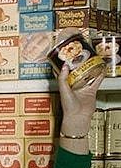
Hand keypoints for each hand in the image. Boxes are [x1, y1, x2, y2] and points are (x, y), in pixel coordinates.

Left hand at [55, 28, 103, 147]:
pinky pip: (97, 79)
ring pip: (88, 72)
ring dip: (91, 65)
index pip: (64, 69)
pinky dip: (101, 73)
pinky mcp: (92, 89)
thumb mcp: (63, 90)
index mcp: (65, 83)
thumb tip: (64, 66)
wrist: (78, 117)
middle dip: (80, 61)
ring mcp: (83, 85)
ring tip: (93, 55)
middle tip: (83, 50)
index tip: (66, 52)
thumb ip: (63, 78)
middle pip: (77, 69)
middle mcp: (74, 83)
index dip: (65, 61)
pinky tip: (103, 66)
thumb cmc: (68, 106)